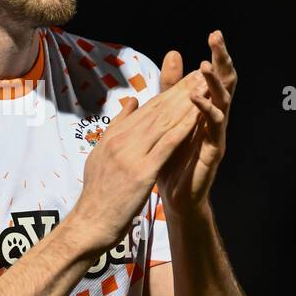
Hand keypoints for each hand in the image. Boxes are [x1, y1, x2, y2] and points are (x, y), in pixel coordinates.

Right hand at [71, 69, 207, 252]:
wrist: (90, 222)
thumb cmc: (97, 195)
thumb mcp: (101, 155)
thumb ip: (116, 128)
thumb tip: (131, 104)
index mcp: (113, 136)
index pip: (146, 109)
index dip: (169, 92)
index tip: (186, 78)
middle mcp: (122, 140)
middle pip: (157, 110)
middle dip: (182, 90)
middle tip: (201, 73)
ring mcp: (131, 155)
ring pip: (164, 122)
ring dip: (188, 102)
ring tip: (205, 87)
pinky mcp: (142, 171)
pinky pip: (167, 144)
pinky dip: (184, 127)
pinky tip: (198, 115)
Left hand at [155, 30, 236, 218]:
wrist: (178, 195)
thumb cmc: (175, 155)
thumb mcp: (169, 114)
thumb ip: (172, 86)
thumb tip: (175, 53)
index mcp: (208, 108)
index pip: (216, 76)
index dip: (217, 55)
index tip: (214, 33)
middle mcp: (217, 117)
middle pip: (226, 83)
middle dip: (223, 60)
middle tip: (217, 38)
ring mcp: (218, 133)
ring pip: (223, 101)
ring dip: (214, 83)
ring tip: (204, 65)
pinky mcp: (214, 150)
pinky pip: (213, 127)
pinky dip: (206, 110)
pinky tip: (195, 98)